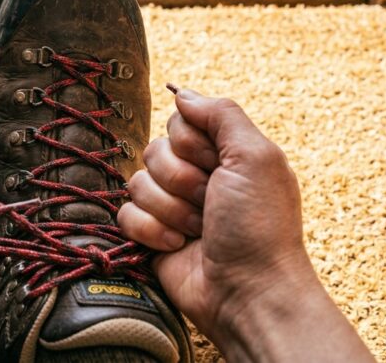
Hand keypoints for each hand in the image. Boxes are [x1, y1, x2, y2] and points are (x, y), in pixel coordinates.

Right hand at [118, 89, 372, 360]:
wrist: (248, 292)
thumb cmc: (260, 227)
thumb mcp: (256, 157)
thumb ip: (221, 114)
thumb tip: (183, 94)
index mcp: (223, 153)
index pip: (179, 122)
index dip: (192, 144)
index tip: (218, 167)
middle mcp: (196, 176)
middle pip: (154, 150)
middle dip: (180, 180)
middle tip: (209, 203)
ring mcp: (171, 206)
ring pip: (136, 182)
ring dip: (169, 209)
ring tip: (197, 229)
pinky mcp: (151, 234)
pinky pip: (125, 214)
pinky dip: (150, 231)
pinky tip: (176, 245)